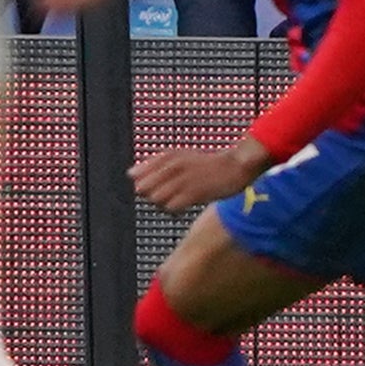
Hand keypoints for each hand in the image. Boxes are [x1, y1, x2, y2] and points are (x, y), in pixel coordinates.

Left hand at [129, 135, 272, 214]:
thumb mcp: (179, 156)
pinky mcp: (193, 193)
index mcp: (167, 156)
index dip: (142, 183)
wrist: (234, 166)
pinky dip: (173, 209)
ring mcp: (182, 180)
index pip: (137, 173)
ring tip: (175, 200)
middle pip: (143, 188)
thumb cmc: (206, 164)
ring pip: (155, 199)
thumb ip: (154, 164)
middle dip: (148, 195)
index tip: (153, 186)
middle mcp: (172, 167)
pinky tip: (182, 206)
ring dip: (161, 204)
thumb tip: (130, 173)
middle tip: (164, 194)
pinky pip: (171, 207)